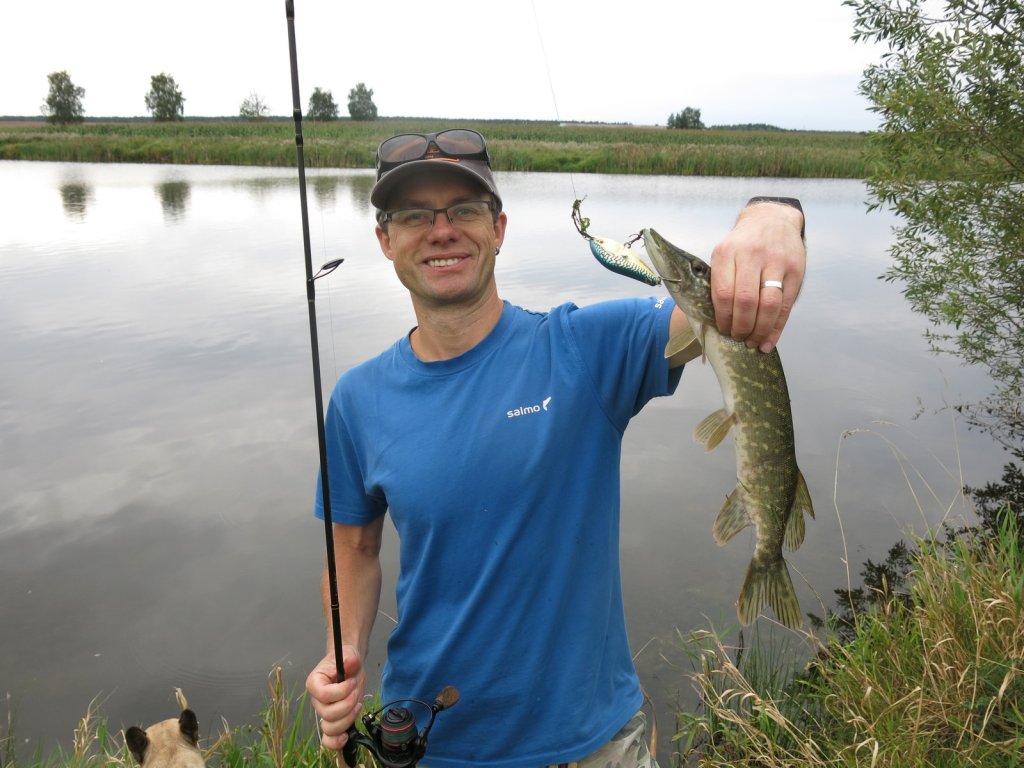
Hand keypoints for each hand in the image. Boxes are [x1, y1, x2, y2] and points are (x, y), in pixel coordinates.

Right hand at [306, 646, 365, 750]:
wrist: (350, 669)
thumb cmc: (346, 662)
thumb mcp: (349, 655)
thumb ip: (350, 657)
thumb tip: (351, 662)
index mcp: (315, 683)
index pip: (323, 695)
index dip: (340, 692)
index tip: (351, 682)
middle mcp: (317, 700)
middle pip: (327, 714)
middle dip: (347, 704)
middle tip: (356, 692)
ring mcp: (324, 713)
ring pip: (330, 728)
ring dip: (348, 719)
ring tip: (357, 705)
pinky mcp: (334, 721)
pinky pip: (328, 739)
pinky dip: (336, 742)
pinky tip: (347, 735)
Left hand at [709, 202, 805, 352]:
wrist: (772, 218)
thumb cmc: (742, 243)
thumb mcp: (723, 253)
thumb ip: (719, 281)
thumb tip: (716, 321)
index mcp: (727, 252)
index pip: (723, 293)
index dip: (723, 318)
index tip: (722, 330)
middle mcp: (752, 255)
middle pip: (746, 301)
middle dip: (741, 327)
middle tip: (737, 338)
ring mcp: (777, 262)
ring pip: (768, 305)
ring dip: (760, 330)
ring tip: (752, 342)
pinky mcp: (796, 270)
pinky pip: (786, 305)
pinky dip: (776, 328)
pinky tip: (768, 341)